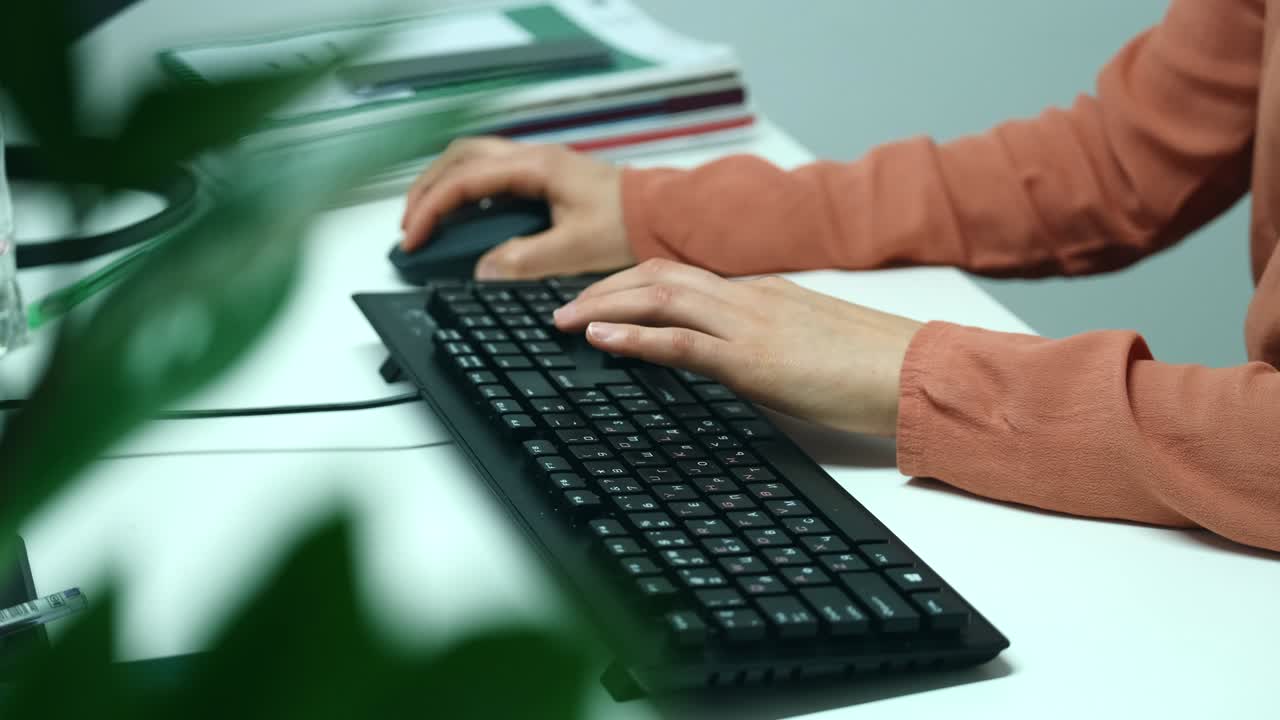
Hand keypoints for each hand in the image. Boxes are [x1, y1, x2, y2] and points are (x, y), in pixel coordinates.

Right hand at [400, 137, 632, 279]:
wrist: (667, 216)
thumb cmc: (632, 226)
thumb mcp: (575, 251)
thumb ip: (526, 261)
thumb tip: (483, 271)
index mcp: (536, 167)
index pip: (464, 180)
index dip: (431, 209)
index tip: (413, 239)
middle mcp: (534, 157)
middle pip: (459, 158)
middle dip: (426, 190)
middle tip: (409, 227)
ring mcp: (539, 164)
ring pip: (473, 161)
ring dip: (444, 187)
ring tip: (427, 221)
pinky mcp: (546, 177)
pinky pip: (492, 174)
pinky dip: (467, 192)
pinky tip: (464, 218)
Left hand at [552, 259, 924, 435]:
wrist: (918, 373)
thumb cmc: (874, 366)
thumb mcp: (809, 344)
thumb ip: (765, 342)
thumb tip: (731, 361)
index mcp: (762, 292)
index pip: (681, 275)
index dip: (630, 284)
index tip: (598, 298)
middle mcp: (749, 296)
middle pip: (658, 276)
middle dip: (602, 288)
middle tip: (561, 308)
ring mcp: (750, 323)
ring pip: (659, 298)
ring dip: (603, 306)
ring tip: (563, 321)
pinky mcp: (754, 358)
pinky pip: (681, 341)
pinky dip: (634, 337)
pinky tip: (600, 340)